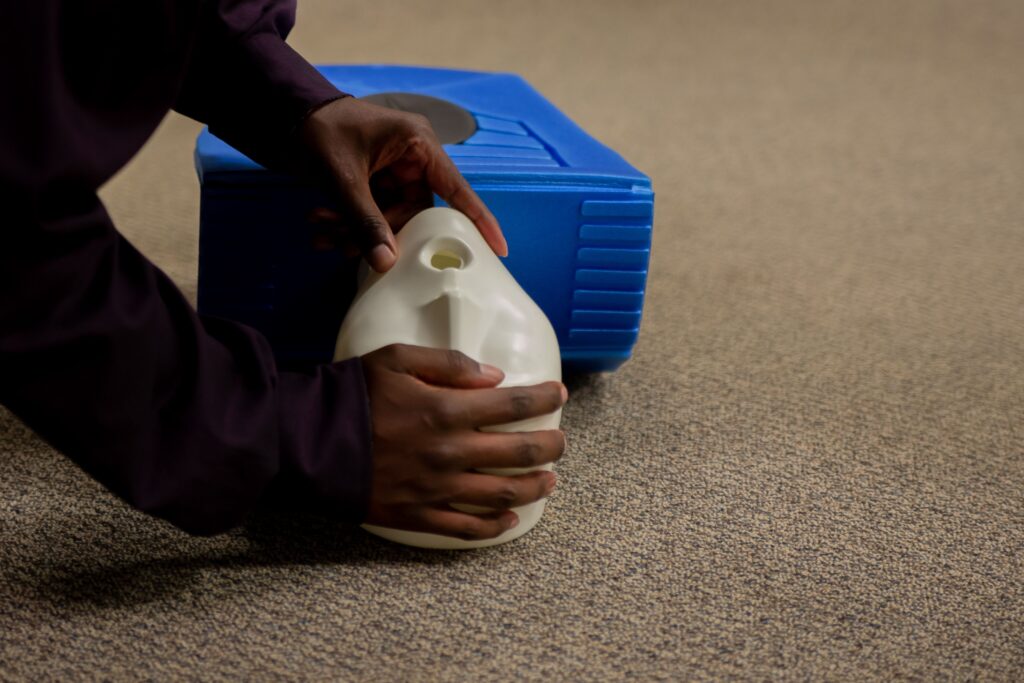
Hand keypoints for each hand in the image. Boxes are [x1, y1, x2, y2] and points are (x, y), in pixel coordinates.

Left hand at [298, 97, 506, 271]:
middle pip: (414, 213)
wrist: (283, 113)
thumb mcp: (342, 177)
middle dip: (379, 232)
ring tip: (322, 233)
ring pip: (389, 217)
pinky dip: (349, 223)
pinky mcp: (374, 181)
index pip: (457, 189)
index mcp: (417, 144)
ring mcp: (393, 171)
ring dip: (357, 230)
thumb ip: (364, 221)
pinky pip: (373, 212)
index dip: (479, 220)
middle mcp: (412, 158)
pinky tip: (322, 227)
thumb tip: (386, 263)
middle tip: (343, 245)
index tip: (499, 249)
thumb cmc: (318, 130)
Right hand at [361, 344, 567, 540]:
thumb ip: (448, 364)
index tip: (557, 394)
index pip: (512, 406)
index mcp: (446, 410)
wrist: (306, 439)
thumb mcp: (397, 359)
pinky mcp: (418, 515)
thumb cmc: (352, 393)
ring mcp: (436, 489)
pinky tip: (511, 520)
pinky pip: (466, 529)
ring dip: (533, 487)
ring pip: (502, 495)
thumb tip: (493, 377)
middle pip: (518, 453)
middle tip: (560, 443)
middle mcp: (449, 452)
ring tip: (549, 481)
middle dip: (549, 447)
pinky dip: (494, 527)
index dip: (542, 399)